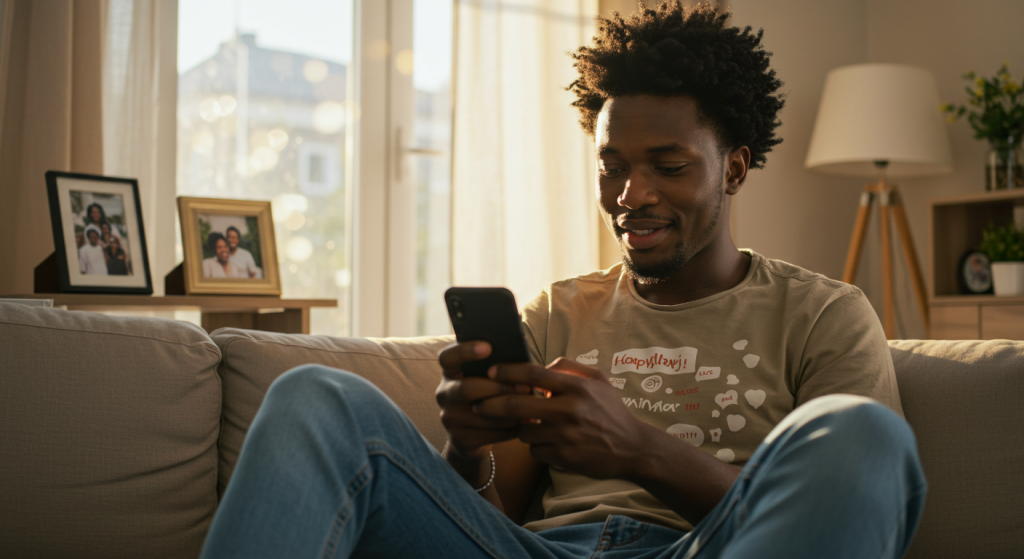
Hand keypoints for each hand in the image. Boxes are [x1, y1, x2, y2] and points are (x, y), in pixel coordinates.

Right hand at [435, 341, 531, 459]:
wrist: (473, 435)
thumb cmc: (487, 395)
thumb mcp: (485, 378)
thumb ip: (496, 366)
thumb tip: (522, 361)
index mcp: (450, 372)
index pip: (447, 357)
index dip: (464, 351)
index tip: (488, 347)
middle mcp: (444, 393)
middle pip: (468, 388)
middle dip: (500, 388)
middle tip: (526, 387)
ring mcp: (449, 418)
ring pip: (483, 413)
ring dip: (510, 410)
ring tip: (533, 406)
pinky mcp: (460, 439)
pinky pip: (490, 434)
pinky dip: (512, 427)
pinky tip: (527, 422)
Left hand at [474, 358, 651, 479]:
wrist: (632, 448)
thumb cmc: (611, 411)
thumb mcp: (598, 380)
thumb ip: (569, 368)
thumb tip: (542, 364)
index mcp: (577, 388)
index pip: (533, 374)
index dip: (508, 372)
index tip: (492, 371)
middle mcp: (569, 410)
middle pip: (517, 404)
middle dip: (491, 404)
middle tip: (479, 404)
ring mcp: (565, 435)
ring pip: (523, 430)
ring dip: (520, 428)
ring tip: (530, 424)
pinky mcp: (563, 457)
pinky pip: (535, 450)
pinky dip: (536, 446)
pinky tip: (549, 443)